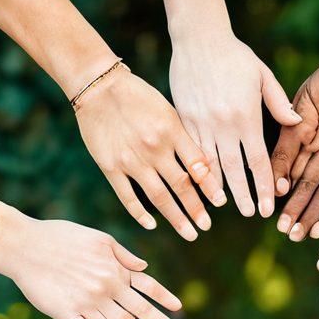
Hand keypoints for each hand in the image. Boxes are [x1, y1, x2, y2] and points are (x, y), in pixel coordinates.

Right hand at [7, 219, 184, 318]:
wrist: (23, 245)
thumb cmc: (60, 237)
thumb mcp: (98, 238)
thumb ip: (123, 255)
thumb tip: (144, 265)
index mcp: (115, 269)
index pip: (147, 286)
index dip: (165, 299)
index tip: (179, 310)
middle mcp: (105, 287)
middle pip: (139, 312)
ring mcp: (86, 302)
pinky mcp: (66, 313)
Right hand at [75, 65, 221, 240]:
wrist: (98, 85)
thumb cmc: (138, 95)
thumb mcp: (167, 109)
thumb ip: (184, 137)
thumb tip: (204, 166)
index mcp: (172, 130)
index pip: (198, 165)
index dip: (211, 186)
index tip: (221, 202)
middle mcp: (154, 147)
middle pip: (181, 186)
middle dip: (197, 209)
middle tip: (207, 226)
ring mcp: (131, 159)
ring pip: (159, 196)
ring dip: (176, 218)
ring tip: (190, 233)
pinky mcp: (110, 166)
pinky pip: (128, 196)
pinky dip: (140, 213)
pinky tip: (152, 225)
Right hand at [170, 30, 300, 217]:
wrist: (197, 37)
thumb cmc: (234, 55)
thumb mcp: (262, 75)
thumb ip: (279, 102)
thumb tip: (298, 124)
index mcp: (246, 116)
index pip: (259, 160)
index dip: (265, 186)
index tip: (269, 205)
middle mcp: (223, 124)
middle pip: (235, 169)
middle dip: (243, 195)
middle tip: (250, 214)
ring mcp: (200, 123)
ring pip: (209, 164)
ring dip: (217, 188)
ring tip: (223, 207)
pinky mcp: (182, 119)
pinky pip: (190, 152)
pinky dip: (196, 170)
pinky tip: (199, 184)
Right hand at [271, 48, 318, 240]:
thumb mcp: (308, 100)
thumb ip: (295, 130)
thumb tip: (279, 164)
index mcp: (306, 134)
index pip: (290, 169)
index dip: (281, 191)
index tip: (272, 212)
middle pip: (309, 184)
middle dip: (299, 209)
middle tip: (289, 233)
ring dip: (318, 210)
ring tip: (308, 233)